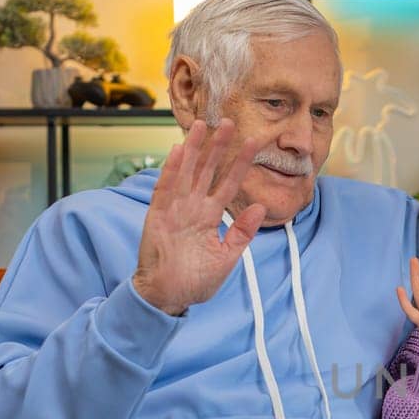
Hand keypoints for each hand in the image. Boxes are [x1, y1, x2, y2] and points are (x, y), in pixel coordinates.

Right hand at [131, 120, 265, 315]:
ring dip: (194, 148)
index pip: (229, 183)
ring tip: (203, 124)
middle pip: (208, 170)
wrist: (169, 297)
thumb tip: (261, 206)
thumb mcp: (227, 257)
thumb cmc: (196, 281)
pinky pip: (165, 188)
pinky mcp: (158, 215)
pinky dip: (172, 169)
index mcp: (210, 216)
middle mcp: (193, 207)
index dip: (240, 163)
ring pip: (186, 172)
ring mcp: (175, 209)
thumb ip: (242, 232)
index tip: (255, 143)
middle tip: (229, 121)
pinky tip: (179, 150)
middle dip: (218, 146)